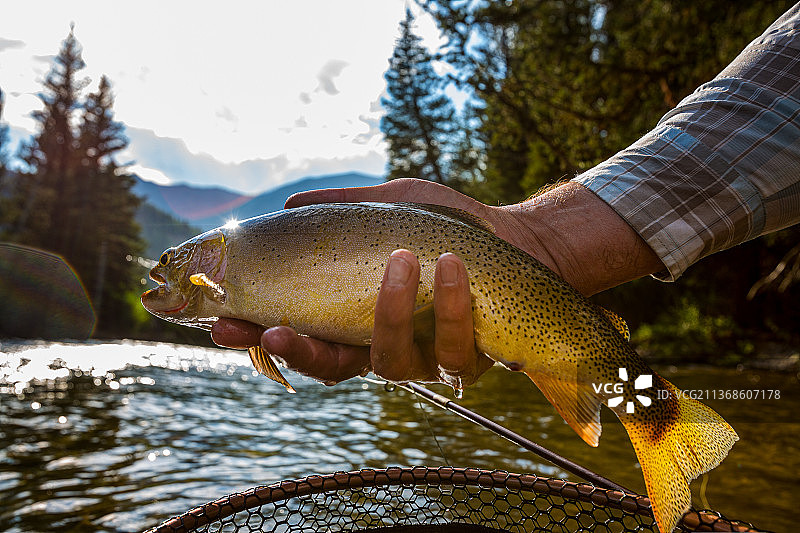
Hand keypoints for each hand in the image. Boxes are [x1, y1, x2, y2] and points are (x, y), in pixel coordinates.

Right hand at [212, 178, 661, 386]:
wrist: (516, 240)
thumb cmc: (447, 225)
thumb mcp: (392, 206)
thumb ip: (344, 208)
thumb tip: (288, 208)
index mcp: (358, 320)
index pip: (301, 338)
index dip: (260, 339)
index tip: (223, 327)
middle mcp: (385, 348)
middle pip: (331, 369)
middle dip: (298, 351)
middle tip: (273, 327)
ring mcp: (426, 360)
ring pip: (393, 362)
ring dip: (390, 312)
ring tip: (399, 260)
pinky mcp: (470, 360)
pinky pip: (454, 346)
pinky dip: (449, 304)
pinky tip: (448, 263)